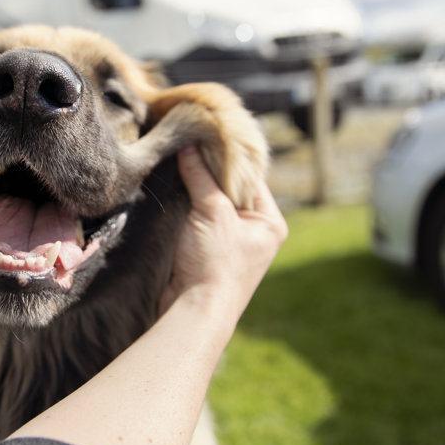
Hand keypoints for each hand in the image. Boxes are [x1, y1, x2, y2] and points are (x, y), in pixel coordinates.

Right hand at [159, 145, 287, 321]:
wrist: (195, 310)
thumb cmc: (215, 265)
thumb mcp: (211, 213)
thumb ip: (201, 177)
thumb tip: (190, 145)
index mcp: (269, 222)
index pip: (251, 177)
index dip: (230, 157)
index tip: (209, 135)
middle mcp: (255, 232)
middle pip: (232, 189)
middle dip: (211, 171)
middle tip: (191, 144)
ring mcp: (233, 243)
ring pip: (214, 203)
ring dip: (197, 188)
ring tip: (180, 161)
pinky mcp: (210, 252)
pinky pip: (201, 219)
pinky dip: (190, 205)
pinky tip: (175, 188)